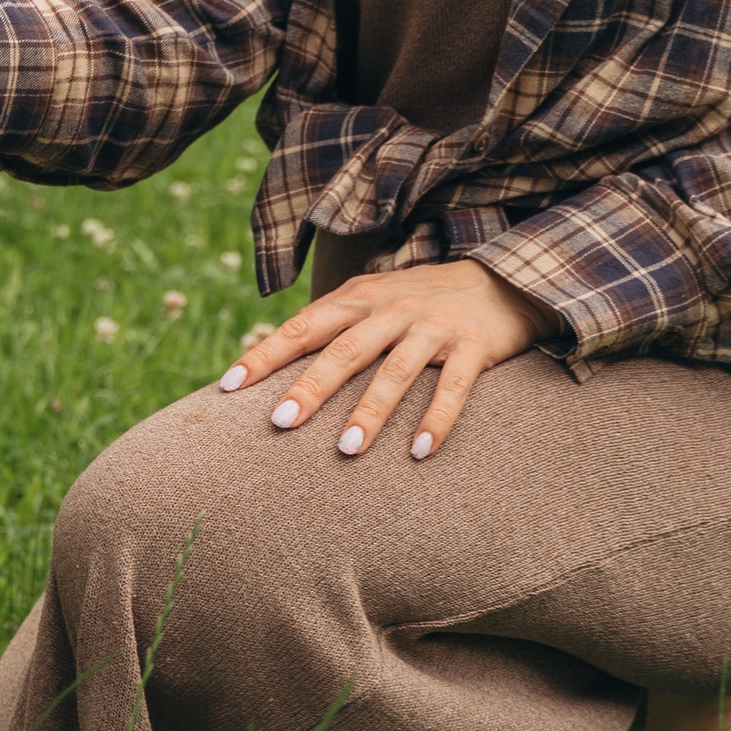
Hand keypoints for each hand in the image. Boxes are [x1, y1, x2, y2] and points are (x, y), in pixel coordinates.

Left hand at [216, 259, 555, 462]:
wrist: (502, 279)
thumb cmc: (421, 300)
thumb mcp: (373, 300)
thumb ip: (332, 326)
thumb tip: (276, 363)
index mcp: (359, 298)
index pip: (303, 326)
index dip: (265, 355)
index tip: (228, 386)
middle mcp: (391, 309)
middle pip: (344, 350)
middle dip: (311, 386)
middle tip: (281, 422)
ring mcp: (433, 326)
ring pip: (395, 371)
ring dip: (369, 412)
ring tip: (346, 450)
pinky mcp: (474, 345)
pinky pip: (454, 386)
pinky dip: (436, 419)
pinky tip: (420, 452)